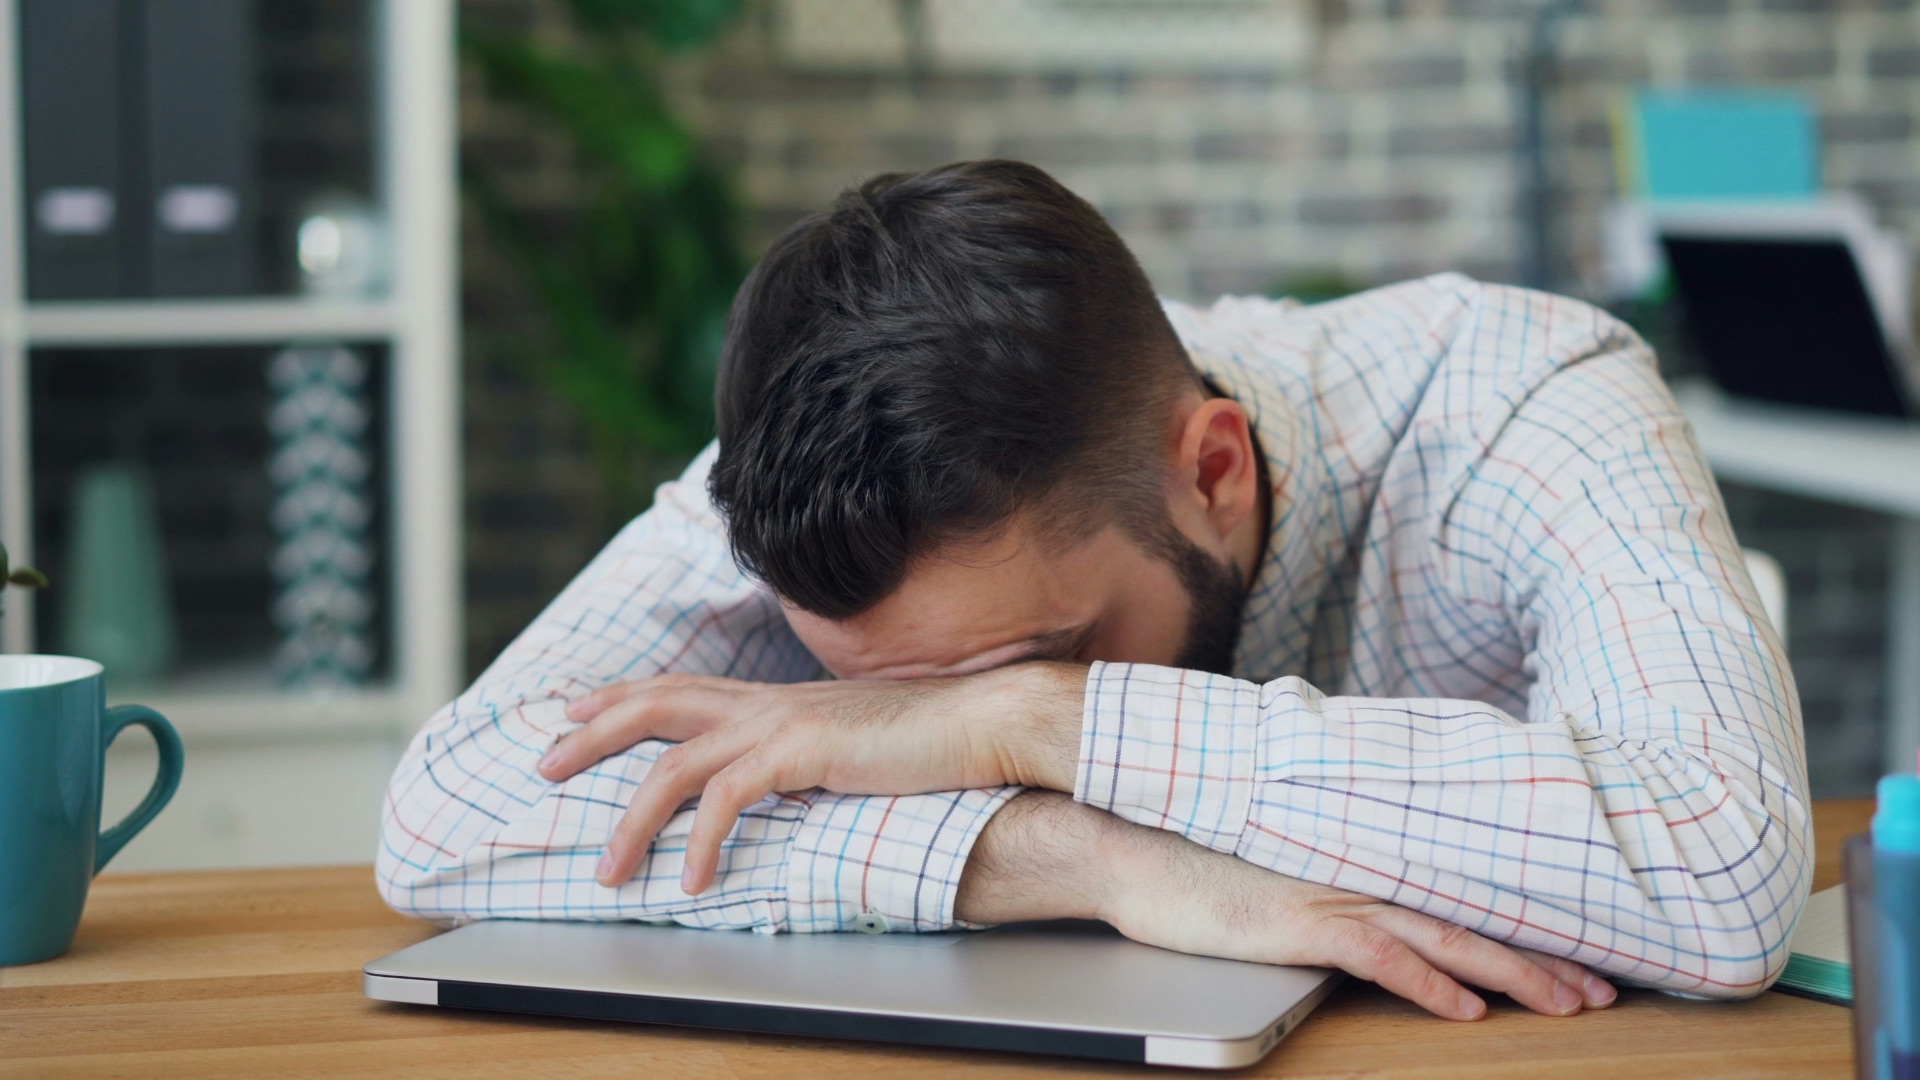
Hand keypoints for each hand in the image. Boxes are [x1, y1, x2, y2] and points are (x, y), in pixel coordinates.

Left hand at [538, 664, 1086, 890]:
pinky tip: (694, 880)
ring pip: (674, 763)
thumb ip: (811, 753)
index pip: (682, 686)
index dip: (622, 698)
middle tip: (543, 765)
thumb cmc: (931, 739)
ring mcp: (781, 722)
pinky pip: (726, 800)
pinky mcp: (801, 753)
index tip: (575, 712)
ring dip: (632, 820)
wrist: (983, 723)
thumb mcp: (853, 742)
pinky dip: (701, 843)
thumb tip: (789, 778)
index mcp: (778, 698)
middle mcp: (768, 701)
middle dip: (592, 734)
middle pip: (656, 705)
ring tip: (609, 870)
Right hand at [956, 792, 1616, 1022]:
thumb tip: (1361, 905)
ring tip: (1571, 1001)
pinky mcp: (1299, 922)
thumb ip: (1323, 880)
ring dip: (1513, 973)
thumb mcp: (1274, 870)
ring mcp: (1332, 896)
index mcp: (1357, 862)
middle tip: (1605, 990)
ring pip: (1445, 936)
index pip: (1456, 899)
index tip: (1577, 954)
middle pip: (1470, 919)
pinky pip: (1379, 956)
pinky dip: (1428, 982)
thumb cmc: (1192, 860)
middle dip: (1545, 959)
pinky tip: (1467, 1008)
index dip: (1521, 929)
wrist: (1131, 844)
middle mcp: (1358, 875)